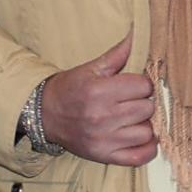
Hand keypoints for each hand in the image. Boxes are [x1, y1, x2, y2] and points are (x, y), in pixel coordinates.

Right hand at [33, 37, 156, 164]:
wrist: (43, 115)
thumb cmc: (69, 89)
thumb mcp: (90, 69)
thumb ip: (116, 55)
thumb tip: (136, 35)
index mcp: (100, 92)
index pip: (143, 86)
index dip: (141, 84)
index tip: (132, 86)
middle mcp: (103, 117)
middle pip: (147, 108)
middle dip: (142, 102)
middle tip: (130, 102)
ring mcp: (105, 139)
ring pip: (148, 131)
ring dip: (143, 124)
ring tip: (131, 119)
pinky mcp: (105, 156)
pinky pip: (141, 156)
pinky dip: (147, 148)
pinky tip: (139, 137)